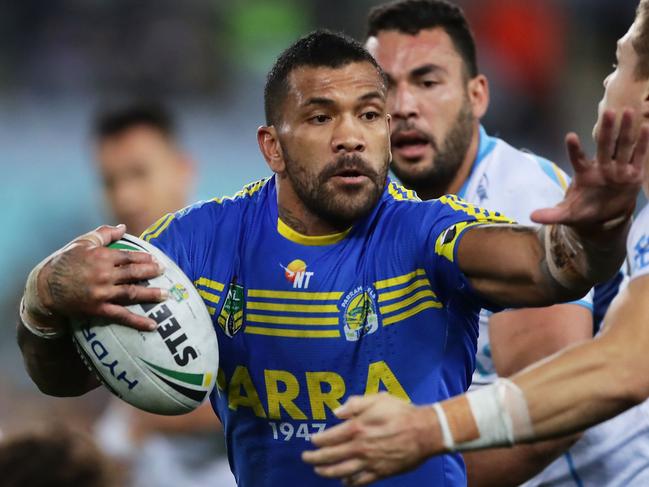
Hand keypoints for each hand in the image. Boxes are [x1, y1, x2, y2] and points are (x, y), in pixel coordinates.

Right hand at [36, 225, 166, 330]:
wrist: (45, 287)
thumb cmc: (65, 261)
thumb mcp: (82, 243)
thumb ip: (104, 234)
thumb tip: (123, 227)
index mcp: (101, 257)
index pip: (129, 257)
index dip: (145, 259)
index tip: (156, 260)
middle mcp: (103, 275)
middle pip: (134, 273)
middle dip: (152, 272)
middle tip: (164, 272)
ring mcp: (102, 293)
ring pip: (132, 293)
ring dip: (151, 295)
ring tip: (166, 295)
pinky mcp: (98, 309)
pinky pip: (122, 316)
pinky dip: (138, 322)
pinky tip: (153, 325)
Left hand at [302, 393, 440, 485]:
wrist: (425, 431)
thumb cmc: (401, 412)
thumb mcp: (378, 399)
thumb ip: (355, 404)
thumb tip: (336, 412)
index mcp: (357, 427)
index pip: (329, 438)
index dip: (317, 441)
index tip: (312, 441)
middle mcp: (360, 447)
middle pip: (330, 456)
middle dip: (315, 459)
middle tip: (306, 459)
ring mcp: (370, 462)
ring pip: (342, 471)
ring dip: (327, 472)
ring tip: (318, 471)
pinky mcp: (381, 472)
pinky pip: (360, 481)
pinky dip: (349, 483)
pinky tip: (344, 481)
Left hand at [531, 109, 648, 237]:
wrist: (605, 215)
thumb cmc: (585, 209)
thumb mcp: (567, 214)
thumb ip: (551, 214)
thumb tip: (531, 217)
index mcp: (584, 174)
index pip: (578, 159)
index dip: (574, 149)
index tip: (570, 136)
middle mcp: (602, 167)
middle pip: (604, 146)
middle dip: (606, 130)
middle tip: (608, 112)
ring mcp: (618, 169)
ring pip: (622, 146)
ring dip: (625, 129)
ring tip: (627, 111)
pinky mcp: (633, 174)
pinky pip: (638, 156)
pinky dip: (643, 143)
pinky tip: (646, 127)